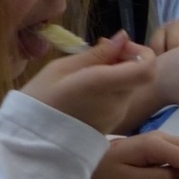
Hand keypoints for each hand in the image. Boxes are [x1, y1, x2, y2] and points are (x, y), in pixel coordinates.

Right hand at [22, 33, 156, 133]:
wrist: (31, 141)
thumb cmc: (40, 99)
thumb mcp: (61, 68)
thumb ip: (97, 54)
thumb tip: (123, 37)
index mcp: (103, 84)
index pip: (147, 68)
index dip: (141, 53)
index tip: (120, 46)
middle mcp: (117, 101)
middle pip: (139, 75)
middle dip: (125, 61)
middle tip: (99, 55)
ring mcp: (117, 115)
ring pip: (130, 87)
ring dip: (118, 75)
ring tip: (88, 73)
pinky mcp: (113, 124)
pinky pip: (121, 100)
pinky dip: (112, 90)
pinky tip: (89, 90)